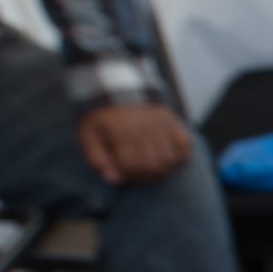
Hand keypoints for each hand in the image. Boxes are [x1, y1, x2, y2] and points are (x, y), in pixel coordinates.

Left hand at [76, 102, 191, 185]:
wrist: (119, 91)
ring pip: (169, 160)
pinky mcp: (173, 122)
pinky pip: (184, 148)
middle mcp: (145, 126)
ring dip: (161, 171)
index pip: (131, 165)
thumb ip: (96, 158)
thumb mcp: (88, 135)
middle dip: (143, 176)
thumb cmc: (102, 118)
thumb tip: (113, 179)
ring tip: (149, 170)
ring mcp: (162, 123)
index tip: (121, 175)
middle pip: (152, 166)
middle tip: (135, 175)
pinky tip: (166, 160)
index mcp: (121, 130)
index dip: (126, 176)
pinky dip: (178, 158)